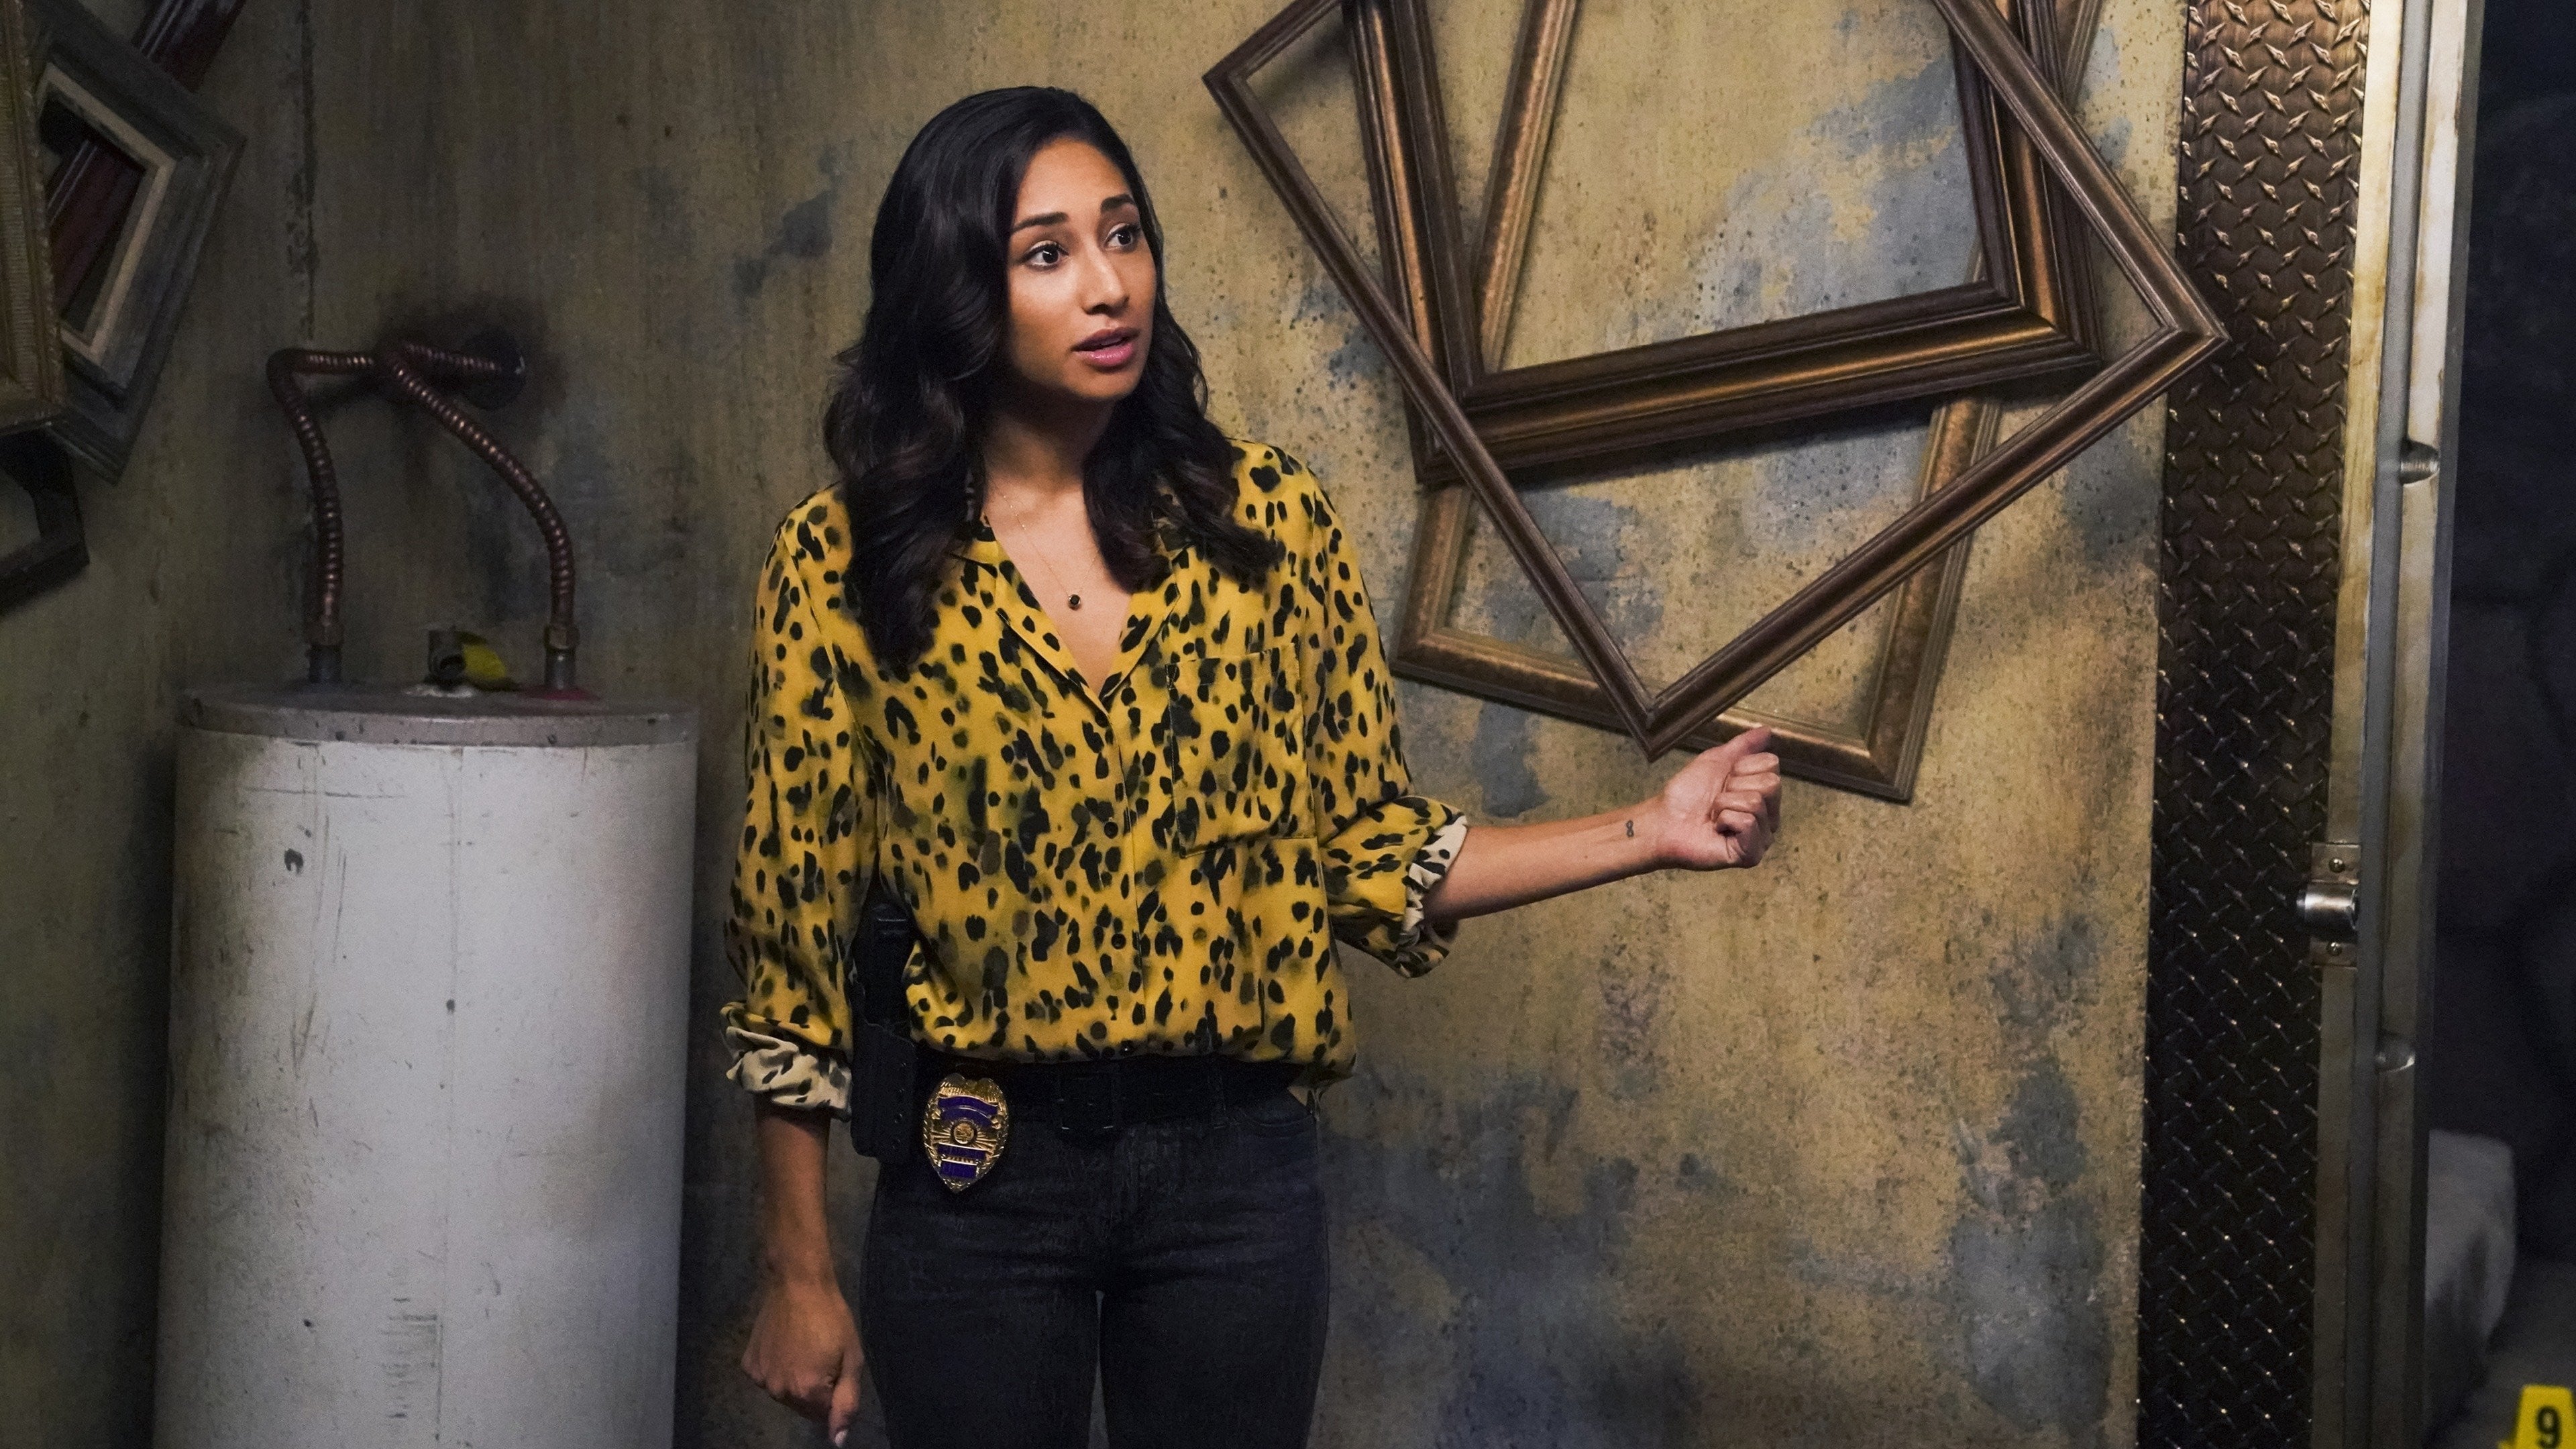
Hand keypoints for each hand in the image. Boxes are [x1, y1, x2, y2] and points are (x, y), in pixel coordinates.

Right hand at [742, 1272, 865, 1444]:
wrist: (797, 1284)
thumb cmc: (832, 1318)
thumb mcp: (852, 1359)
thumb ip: (846, 1403)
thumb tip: (837, 1441)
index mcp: (807, 1392)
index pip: (824, 1415)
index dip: (834, 1393)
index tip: (836, 1366)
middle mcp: (779, 1392)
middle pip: (803, 1407)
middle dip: (815, 1390)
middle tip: (822, 1356)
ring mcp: (761, 1379)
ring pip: (785, 1394)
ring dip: (795, 1380)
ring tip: (803, 1348)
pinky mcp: (749, 1364)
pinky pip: (768, 1378)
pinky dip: (777, 1368)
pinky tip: (784, 1345)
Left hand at [1646, 726, 1781, 870]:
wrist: (1664, 819)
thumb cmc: (1688, 793)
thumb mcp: (1716, 761)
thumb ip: (1743, 746)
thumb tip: (1767, 730)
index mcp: (1765, 795)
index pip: (1772, 765)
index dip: (1742, 767)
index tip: (1724, 779)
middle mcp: (1769, 817)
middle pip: (1771, 783)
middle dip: (1735, 786)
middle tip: (1717, 799)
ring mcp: (1761, 838)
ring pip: (1756, 802)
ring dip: (1725, 803)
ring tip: (1714, 815)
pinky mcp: (1750, 855)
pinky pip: (1748, 822)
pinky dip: (1726, 820)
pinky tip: (1717, 829)